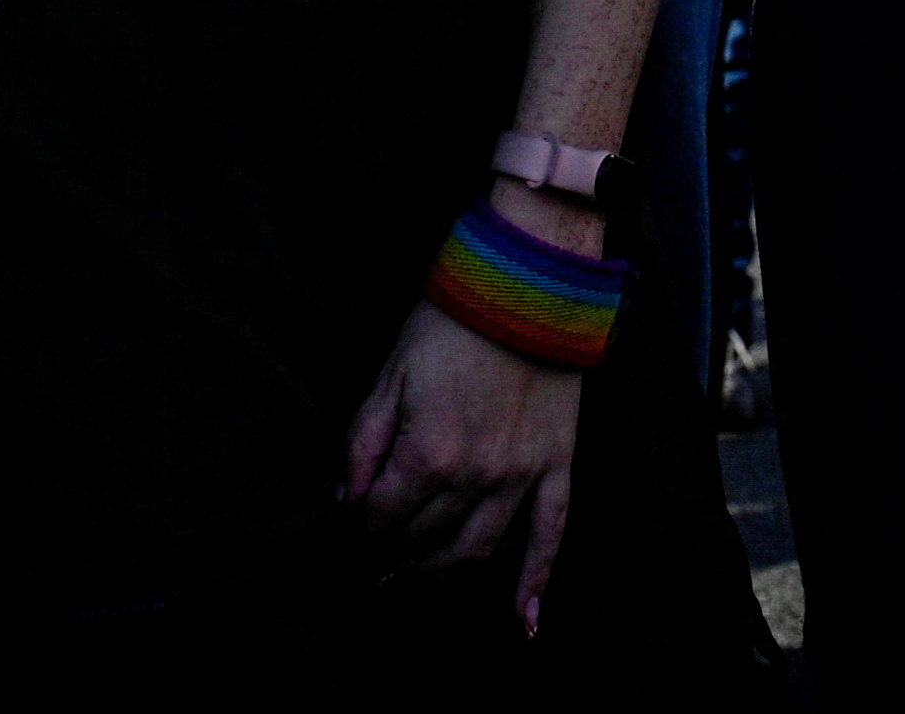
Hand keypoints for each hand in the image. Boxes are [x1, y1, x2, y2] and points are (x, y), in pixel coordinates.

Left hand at [343, 283, 588, 625]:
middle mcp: (475, 477)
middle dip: (391, 556)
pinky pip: (550, 535)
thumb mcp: (388, 373)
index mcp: (427, 452)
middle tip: (372, 564)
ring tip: (415, 577)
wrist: (527, 281)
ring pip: (476, 551)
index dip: (358, 533)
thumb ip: (362, 442)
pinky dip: (536, 582)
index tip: (348, 535)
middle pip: (423, 541)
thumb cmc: (450, 322)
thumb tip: (346, 499)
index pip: (380, 520)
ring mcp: (521, 476)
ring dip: (440, 573)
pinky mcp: (558, 465)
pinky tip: (523, 623)